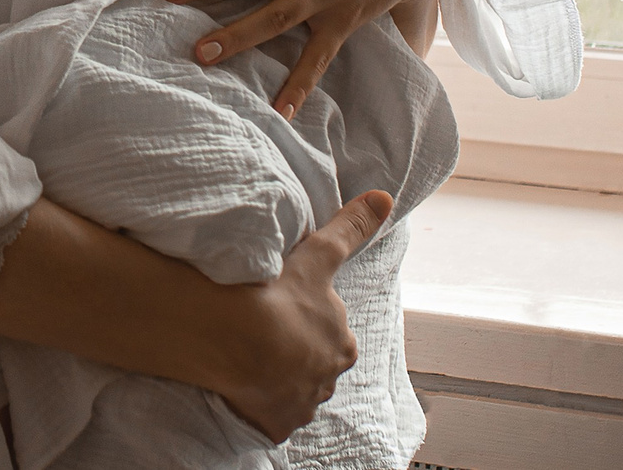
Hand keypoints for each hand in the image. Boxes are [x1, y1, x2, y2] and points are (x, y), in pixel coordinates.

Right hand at [210, 191, 391, 439]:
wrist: (238, 337)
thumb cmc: (282, 294)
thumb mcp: (320, 254)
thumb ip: (351, 228)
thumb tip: (384, 198)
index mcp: (342, 344)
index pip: (329, 335)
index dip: (306, 323)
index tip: (282, 312)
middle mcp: (328, 379)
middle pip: (313, 365)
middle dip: (294, 354)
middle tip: (263, 334)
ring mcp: (301, 405)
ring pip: (292, 391)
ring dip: (276, 379)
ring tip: (248, 358)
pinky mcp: (275, 424)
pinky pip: (270, 417)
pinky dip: (259, 406)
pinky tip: (243, 388)